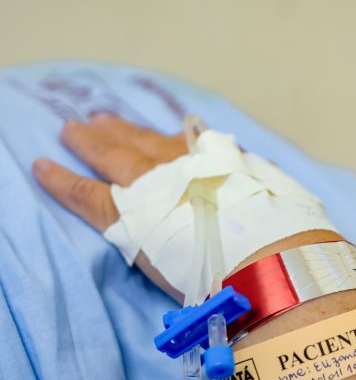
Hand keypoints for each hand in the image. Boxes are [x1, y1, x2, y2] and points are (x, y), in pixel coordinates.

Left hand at [34, 114, 342, 299]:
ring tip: (74, 131)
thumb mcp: (287, 204)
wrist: (266, 257)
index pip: (190, 143)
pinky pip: (83, 192)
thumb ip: (274, 195)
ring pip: (111, 155)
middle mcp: (185, 164)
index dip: (171, 139)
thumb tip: (281, 198)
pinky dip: (60, 179)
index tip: (163, 132)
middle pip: (145, 141)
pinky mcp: (125, 213)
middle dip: (123, 131)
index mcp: (221, 163)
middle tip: (101, 121)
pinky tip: (43, 168)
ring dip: (91, 142)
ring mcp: (152, 184)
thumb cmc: (286, 237)